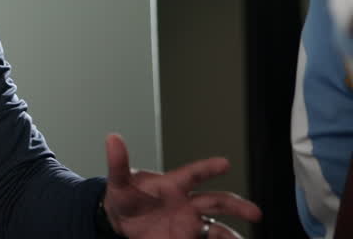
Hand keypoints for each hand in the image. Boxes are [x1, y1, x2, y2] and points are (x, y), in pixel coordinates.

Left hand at [102, 134, 261, 237]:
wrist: (120, 221)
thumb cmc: (125, 196)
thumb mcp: (118, 181)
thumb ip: (118, 163)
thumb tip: (112, 138)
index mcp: (173, 185)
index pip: (193, 174)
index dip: (208, 168)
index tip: (224, 163)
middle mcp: (187, 204)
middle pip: (217, 202)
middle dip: (237, 206)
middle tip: (255, 213)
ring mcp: (189, 223)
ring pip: (217, 229)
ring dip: (231, 236)